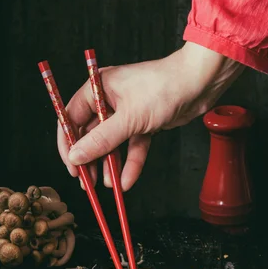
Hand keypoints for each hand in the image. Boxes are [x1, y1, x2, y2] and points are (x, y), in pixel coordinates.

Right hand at [58, 42, 243, 189]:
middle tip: (86, 181)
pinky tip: (127, 180)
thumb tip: (76, 156)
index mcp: (98, 87)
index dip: (68, 143)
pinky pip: (133, 145)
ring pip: (112, 142)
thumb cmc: (163, 88)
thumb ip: (100, 140)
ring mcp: (127, 111)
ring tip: (107, 184)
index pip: (71, 117)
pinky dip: (131, 162)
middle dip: (90, 158)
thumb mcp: (128, 118)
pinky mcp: (144, 122)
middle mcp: (109, 99)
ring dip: (110, 163)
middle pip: (91, 133)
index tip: (70, 166)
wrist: (199, 84)